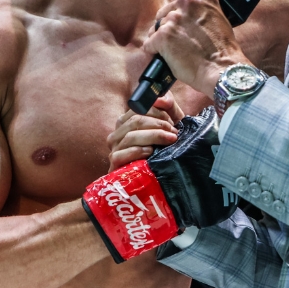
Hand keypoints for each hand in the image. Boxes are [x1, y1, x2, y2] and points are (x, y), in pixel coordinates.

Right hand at [84, 107, 235, 262]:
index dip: (155, 109)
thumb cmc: (166, 157)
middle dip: (156, 123)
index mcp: (129, 124)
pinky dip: (136, 151)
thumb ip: (169, 110)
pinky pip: (119, 155)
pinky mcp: (115, 169)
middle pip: (133, 120)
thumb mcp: (171, 131)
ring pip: (128, 135)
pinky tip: (151, 153)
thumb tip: (163, 97)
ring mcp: (115, 152)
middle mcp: (118, 136)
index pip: (137, 108)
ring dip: (151, 135)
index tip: (172, 118)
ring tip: (169, 140)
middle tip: (173, 132)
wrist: (164, 190)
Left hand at [143, 0, 249, 97]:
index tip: (183, 29)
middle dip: (169, 27)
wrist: (221, 69)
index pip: (178, 2)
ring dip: (162, 41)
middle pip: (165, 14)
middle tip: (179, 42)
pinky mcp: (163, 35)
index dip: (179, 18)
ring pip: (156, 29)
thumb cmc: (223, 50)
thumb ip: (201, 13)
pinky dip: (154, 52)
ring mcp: (174, 19)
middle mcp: (186, 3)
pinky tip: (165, 59)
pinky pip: (149, 44)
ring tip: (175, 53)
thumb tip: (186, 18)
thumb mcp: (218, 19)